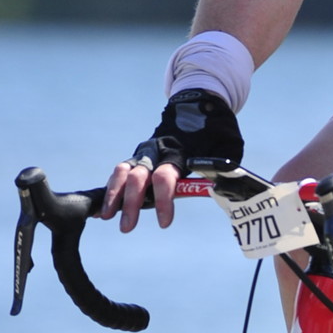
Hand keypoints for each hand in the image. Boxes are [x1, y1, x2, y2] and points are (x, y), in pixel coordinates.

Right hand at [102, 90, 245, 231]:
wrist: (197, 104)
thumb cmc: (216, 132)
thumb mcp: (229, 147)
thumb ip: (224, 168)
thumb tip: (227, 189)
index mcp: (179, 151)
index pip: (165, 176)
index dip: (163, 200)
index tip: (164, 223)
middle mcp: (157, 150)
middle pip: (138, 176)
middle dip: (131, 203)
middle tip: (127, 228)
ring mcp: (145, 152)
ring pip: (122, 171)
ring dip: (114, 194)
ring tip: (106, 216)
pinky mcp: (138, 157)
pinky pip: (119, 172)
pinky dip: (111, 189)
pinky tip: (103, 209)